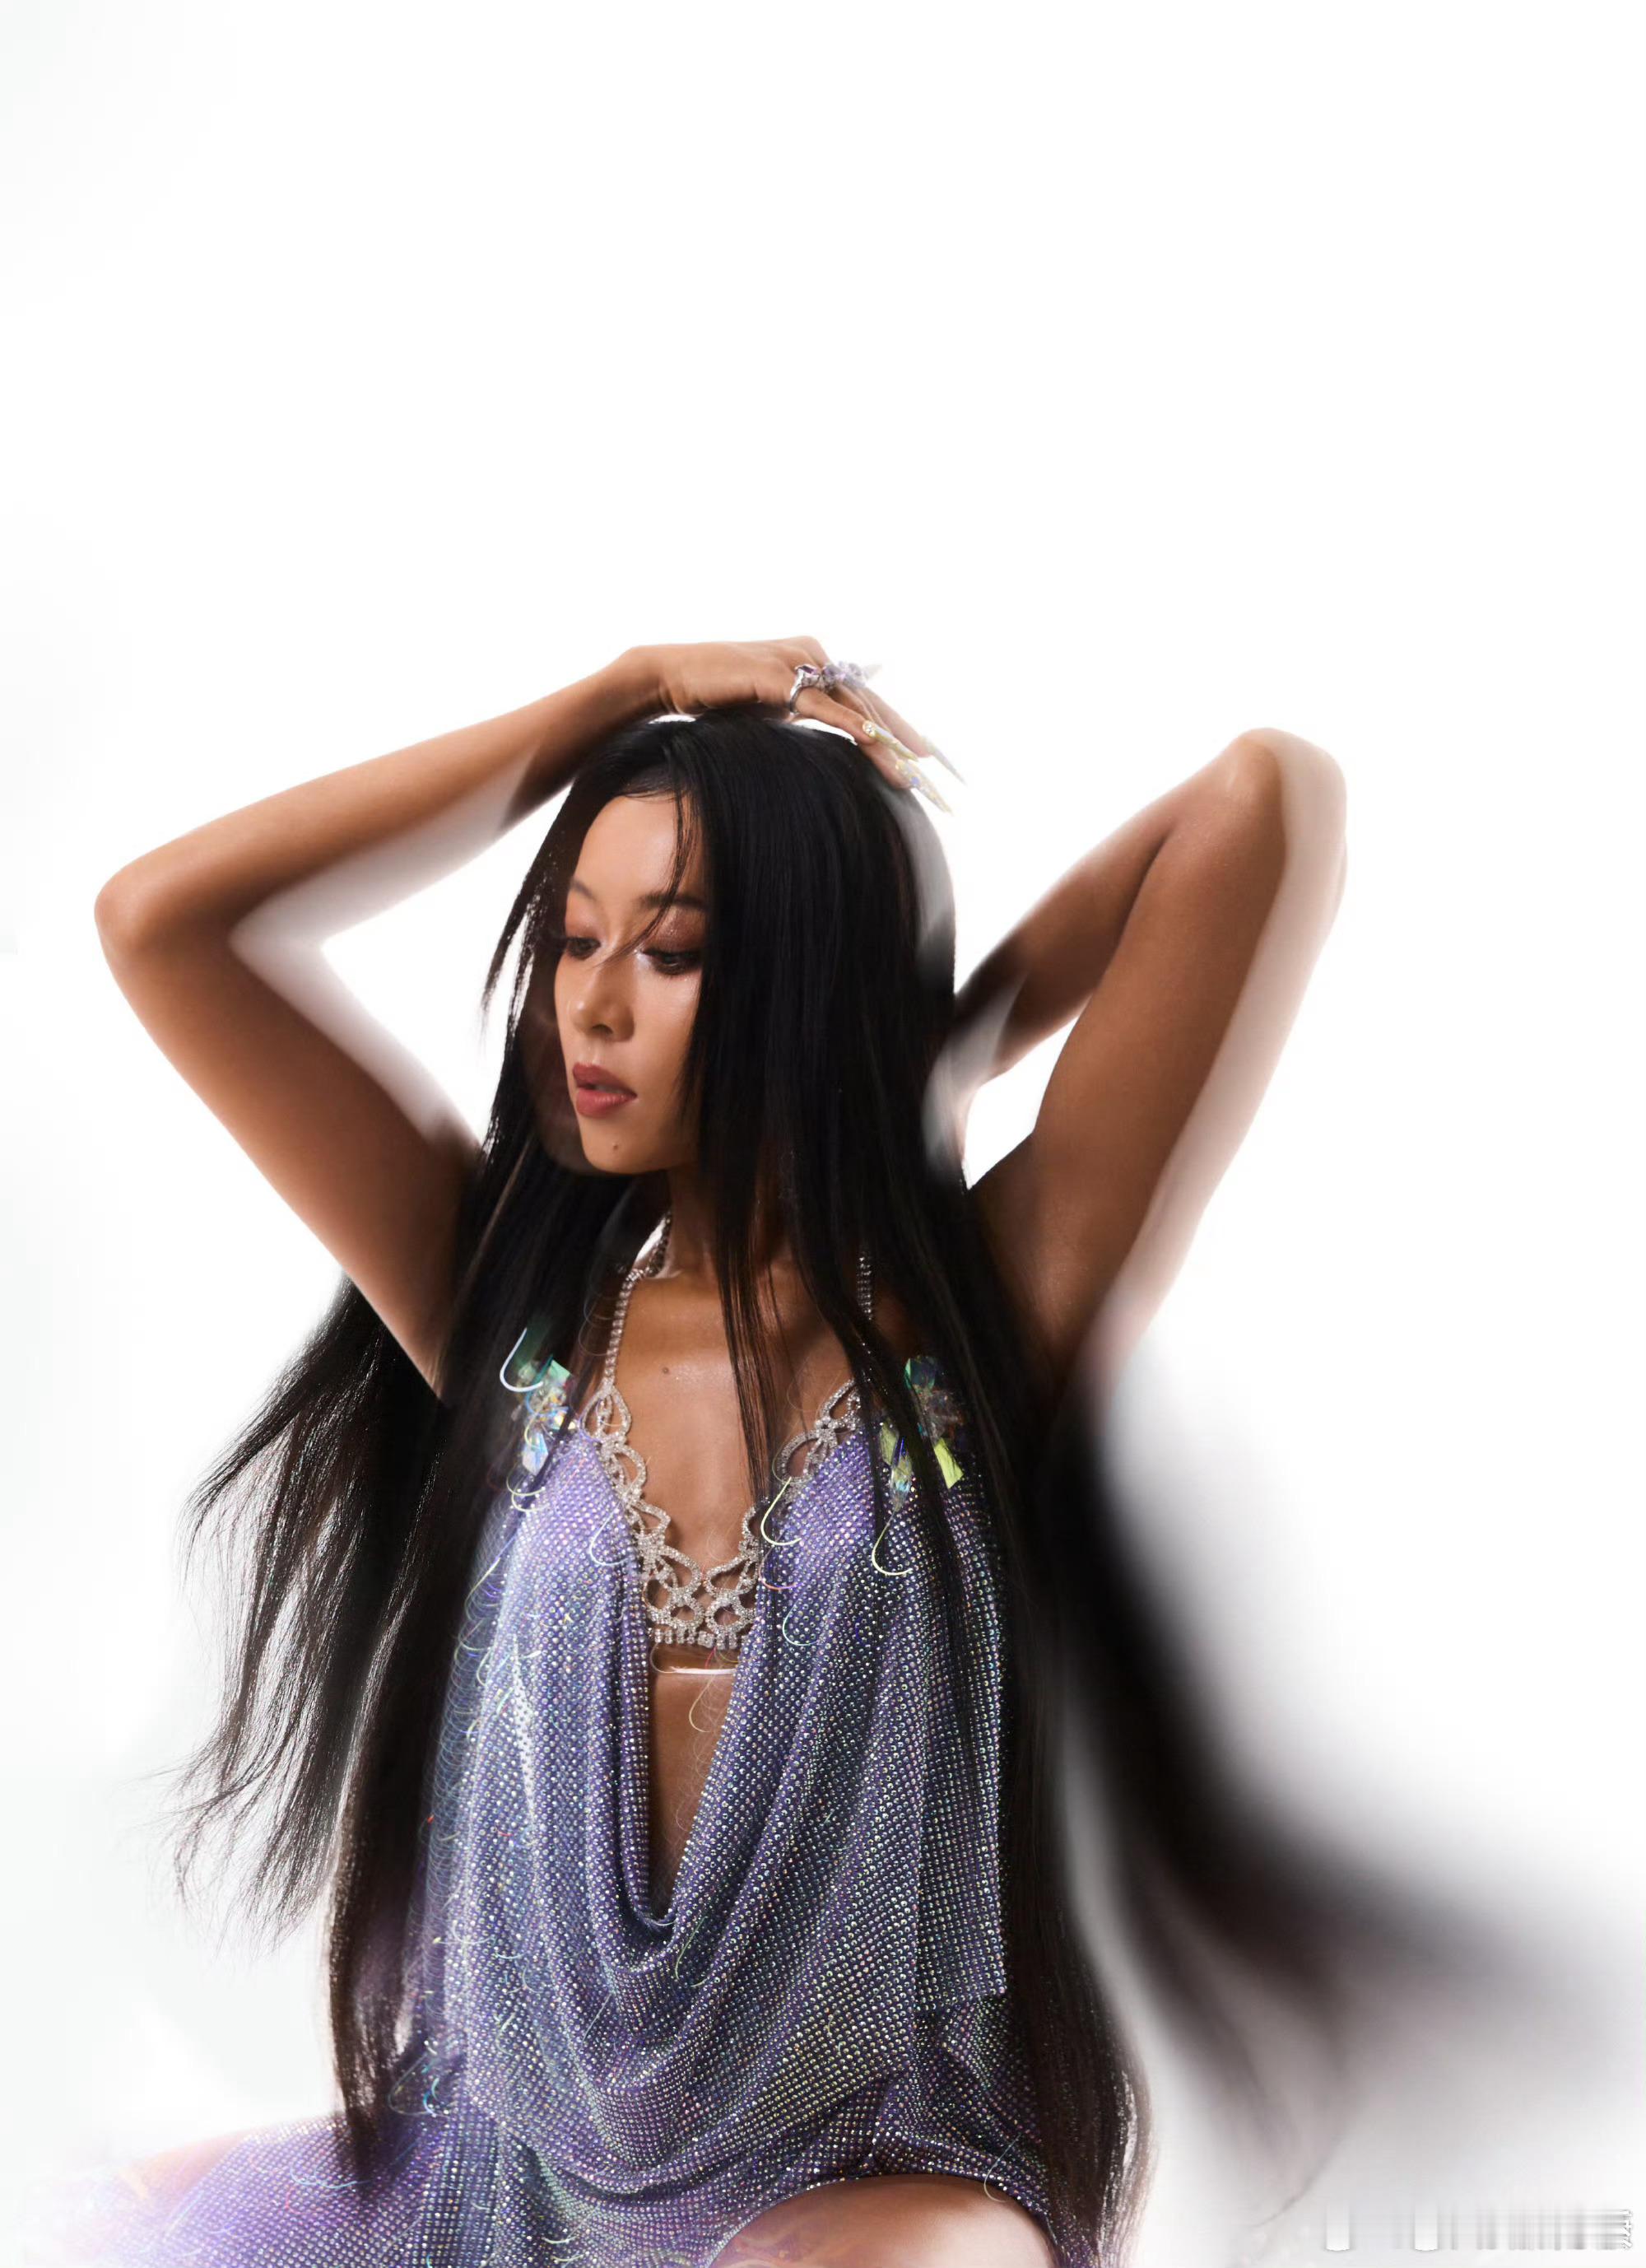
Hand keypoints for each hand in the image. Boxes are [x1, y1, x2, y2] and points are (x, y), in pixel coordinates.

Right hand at [631, 636, 951, 803]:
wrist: (671, 678)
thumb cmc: (717, 695)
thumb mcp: (769, 707)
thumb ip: (799, 713)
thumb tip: (824, 737)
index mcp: (814, 659)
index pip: (864, 698)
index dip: (896, 728)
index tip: (922, 757)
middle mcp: (812, 653)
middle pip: (868, 702)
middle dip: (902, 739)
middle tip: (932, 770)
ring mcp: (796, 660)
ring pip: (851, 706)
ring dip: (883, 741)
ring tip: (909, 771)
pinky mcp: (776, 675)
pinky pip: (820, 704)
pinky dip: (848, 723)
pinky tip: (872, 740)